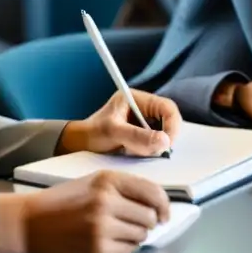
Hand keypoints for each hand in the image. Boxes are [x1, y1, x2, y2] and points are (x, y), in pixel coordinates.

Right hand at [0, 170, 170, 252]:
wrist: (29, 222)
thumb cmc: (64, 200)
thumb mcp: (95, 181)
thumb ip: (126, 187)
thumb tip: (158, 205)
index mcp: (108, 180)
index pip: (153, 193)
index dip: (164, 205)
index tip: (164, 214)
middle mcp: (107, 202)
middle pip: (150, 216)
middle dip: (148, 221)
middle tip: (136, 223)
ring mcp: (101, 228)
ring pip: (141, 235)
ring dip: (136, 235)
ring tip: (119, 231)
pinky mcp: (97, 250)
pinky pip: (129, 250)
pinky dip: (126, 247)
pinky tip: (111, 241)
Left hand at [58, 89, 181, 156]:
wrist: (79, 145)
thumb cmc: (92, 133)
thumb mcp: (114, 132)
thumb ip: (138, 136)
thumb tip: (165, 142)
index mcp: (137, 98)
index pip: (167, 107)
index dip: (172, 124)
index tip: (168, 143)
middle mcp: (144, 108)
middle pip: (169, 120)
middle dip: (165, 137)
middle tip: (157, 152)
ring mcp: (144, 122)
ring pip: (164, 133)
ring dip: (158, 145)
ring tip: (141, 152)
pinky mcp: (143, 135)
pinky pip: (157, 143)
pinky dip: (152, 150)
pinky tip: (139, 154)